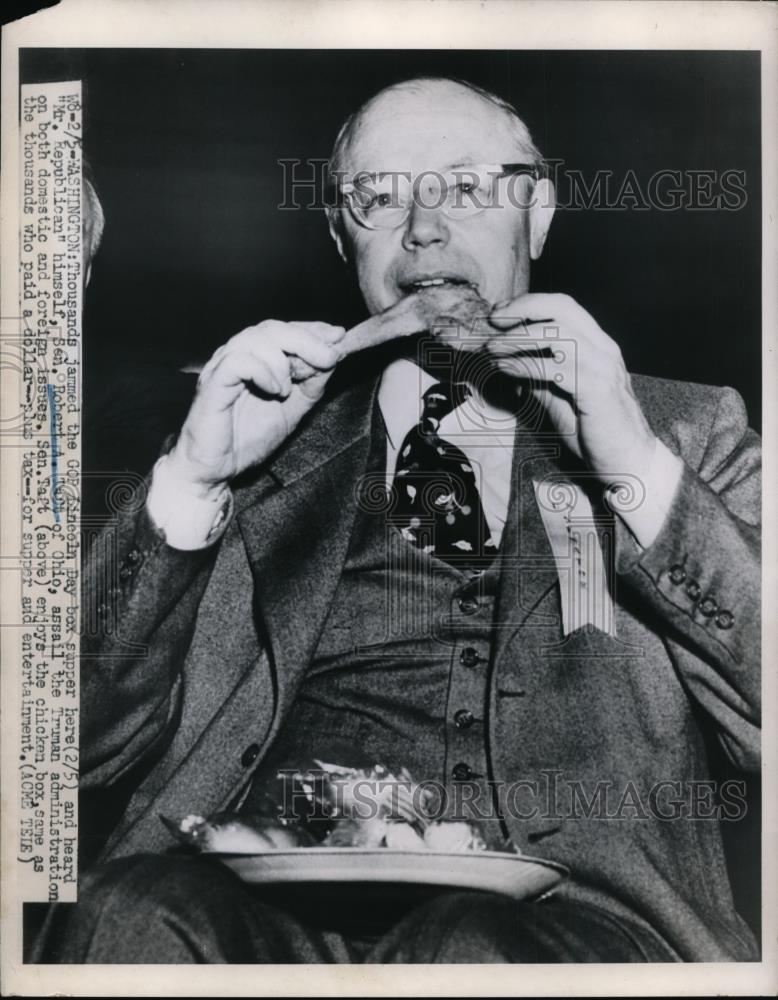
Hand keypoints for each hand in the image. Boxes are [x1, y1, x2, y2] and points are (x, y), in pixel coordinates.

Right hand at [166, 320, 344, 492]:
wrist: (216, 470)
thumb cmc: (247, 439)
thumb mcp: (292, 410)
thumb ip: (310, 385)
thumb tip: (333, 358)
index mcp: (254, 358)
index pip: (283, 329)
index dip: (312, 330)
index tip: (339, 336)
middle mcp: (236, 356)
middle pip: (272, 328)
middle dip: (306, 339)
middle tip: (330, 357)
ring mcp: (222, 367)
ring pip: (255, 338)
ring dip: (283, 359)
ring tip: (289, 389)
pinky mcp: (212, 384)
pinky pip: (238, 361)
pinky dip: (263, 371)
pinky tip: (275, 390)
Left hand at [487, 293, 657, 483]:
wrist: (626, 461)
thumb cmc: (593, 430)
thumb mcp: (557, 396)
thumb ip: (537, 376)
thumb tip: (505, 362)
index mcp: (596, 344)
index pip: (562, 307)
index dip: (528, 305)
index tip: (498, 314)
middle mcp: (603, 348)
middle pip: (562, 308)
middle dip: (522, 309)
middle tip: (492, 322)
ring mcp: (603, 366)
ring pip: (557, 335)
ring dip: (518, 339)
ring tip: (491, 349)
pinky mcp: (598, 390)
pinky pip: (557, 368)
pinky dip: (526, 365)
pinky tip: (506, 369)